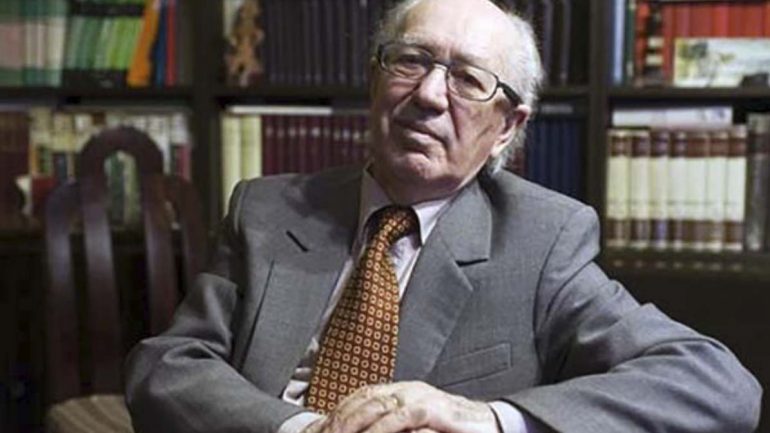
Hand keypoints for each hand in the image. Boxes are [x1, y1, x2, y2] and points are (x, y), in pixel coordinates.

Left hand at [318, 381, 499, 432]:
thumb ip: (391, 428)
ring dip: (354, 424)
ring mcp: (419, 396)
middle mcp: (405, 389)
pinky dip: (382, 429)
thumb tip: (364, 430)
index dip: (337, 413)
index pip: (359, 397)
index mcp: (398, 391)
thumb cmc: (450, 431)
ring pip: (377, 405)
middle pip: (362, 399)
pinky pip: (402, 417)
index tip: (320, 429)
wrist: (488, 426)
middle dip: (339, 419)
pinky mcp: (433, 408)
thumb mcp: (414, 428)